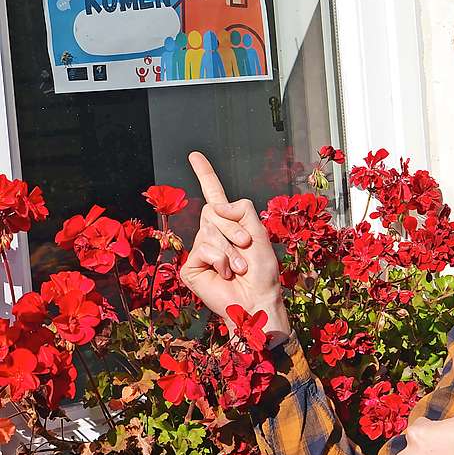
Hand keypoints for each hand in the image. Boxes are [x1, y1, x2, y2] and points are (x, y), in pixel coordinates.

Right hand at [179, 151, 289, 338]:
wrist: (257, 299)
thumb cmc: (262, 270)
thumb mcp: (260, 232)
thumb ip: (242, 210)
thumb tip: (217, 206)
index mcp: (229, 223)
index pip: (213, 194)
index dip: (205, 174)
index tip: (194, 155)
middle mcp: (211, 233)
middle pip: (213, 210)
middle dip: (234, 228)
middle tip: (246, 247)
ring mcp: (199, 249)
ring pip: (210, 230)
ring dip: (231, 249)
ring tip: (239, 267)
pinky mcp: (191, 266)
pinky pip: (204, 248)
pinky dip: (221, 260)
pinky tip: (225, 273)